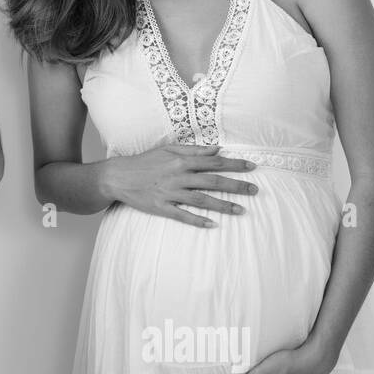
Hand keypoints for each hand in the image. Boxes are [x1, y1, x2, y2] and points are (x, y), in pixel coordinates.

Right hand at [103, 144, 257, 226]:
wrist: (118, 176)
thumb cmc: (145, 162)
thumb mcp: (168, 150)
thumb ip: (193, 150)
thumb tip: (217, 149)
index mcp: (182, 161)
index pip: (214, 162)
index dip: (234, 165)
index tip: (252, 167)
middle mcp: (179, 177)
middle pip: (213, 181)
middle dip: (237, 186)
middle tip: (255, 190)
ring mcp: (171, 193)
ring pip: (203, 200)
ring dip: (224, 205)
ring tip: (242, 210)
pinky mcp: (162, 207)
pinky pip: (183, 215)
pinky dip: (198, 220)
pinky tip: (213, 225)